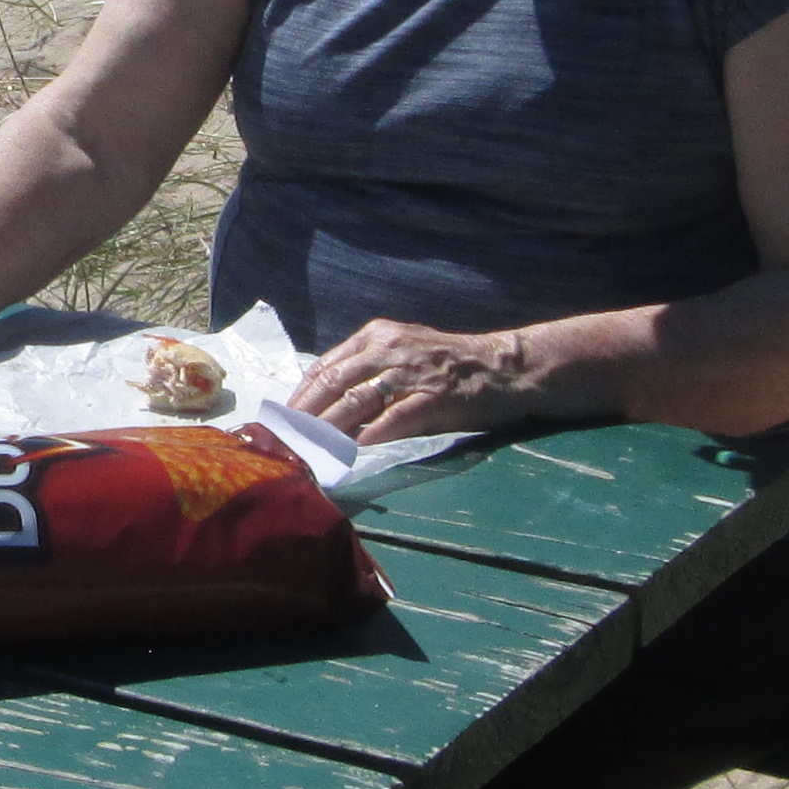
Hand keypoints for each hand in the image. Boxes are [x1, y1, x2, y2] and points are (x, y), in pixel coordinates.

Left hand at [288, 316, 538, 445]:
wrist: (504, 366)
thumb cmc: (450, 365)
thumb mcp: (403, 354)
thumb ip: (368, 373)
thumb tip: (327, 406)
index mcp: (377, 336)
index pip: (325, 366)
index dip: (300, 396)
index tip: (283, 421)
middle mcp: (389, 348)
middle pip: (333, 383)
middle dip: (305, 416)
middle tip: (287, 442)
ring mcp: (411, 371)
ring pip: (356, 401)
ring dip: (329, 430)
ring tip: (309, 452)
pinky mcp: (434, 396)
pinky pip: (394, 418)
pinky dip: (371, 436)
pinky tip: (353, 451)